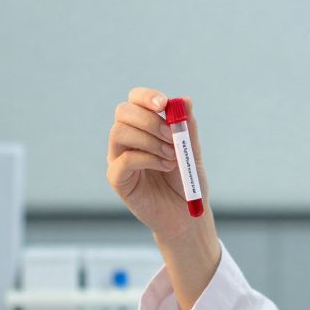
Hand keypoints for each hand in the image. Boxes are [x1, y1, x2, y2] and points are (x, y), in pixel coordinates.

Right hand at [106, 87, 210, 242]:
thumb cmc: (187, 180)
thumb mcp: (192, 151)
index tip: (163, 104)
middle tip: (171, 136)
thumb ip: (188, 127)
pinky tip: (165, 167)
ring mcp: (118, 158)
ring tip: (172, 156)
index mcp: (143, 126)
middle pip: (123, 112)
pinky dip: (147, 159)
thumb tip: (186, 100)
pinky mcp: (117, 179)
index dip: (146, 96)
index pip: (134, 100)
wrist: (186, 213)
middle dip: (148, 119)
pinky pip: (123, 160)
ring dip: (149, 141)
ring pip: (119, 132)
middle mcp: (127, 139)